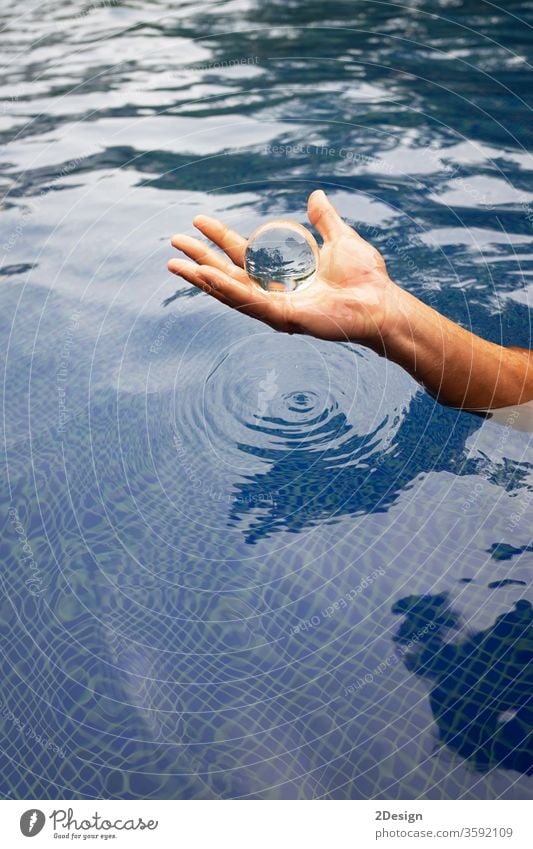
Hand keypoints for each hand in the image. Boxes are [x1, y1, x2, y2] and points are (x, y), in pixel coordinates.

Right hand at [168, 189, 400, 348]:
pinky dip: (225, 289)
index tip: (198, 220)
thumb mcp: (340, 239)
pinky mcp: (283, 317)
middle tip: (173, 242)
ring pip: (230, 290)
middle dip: (200, 257)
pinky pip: (248, 301)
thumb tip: (315, 196)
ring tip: (176, 264)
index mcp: (284, 273)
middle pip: (227, 272)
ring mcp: (276, 306)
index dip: (220, 236)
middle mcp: (275, 291)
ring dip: (202, 277)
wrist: (381, 302)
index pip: (243, 253)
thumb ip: (325, 221)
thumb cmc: (366, 278)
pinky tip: (206, 276)